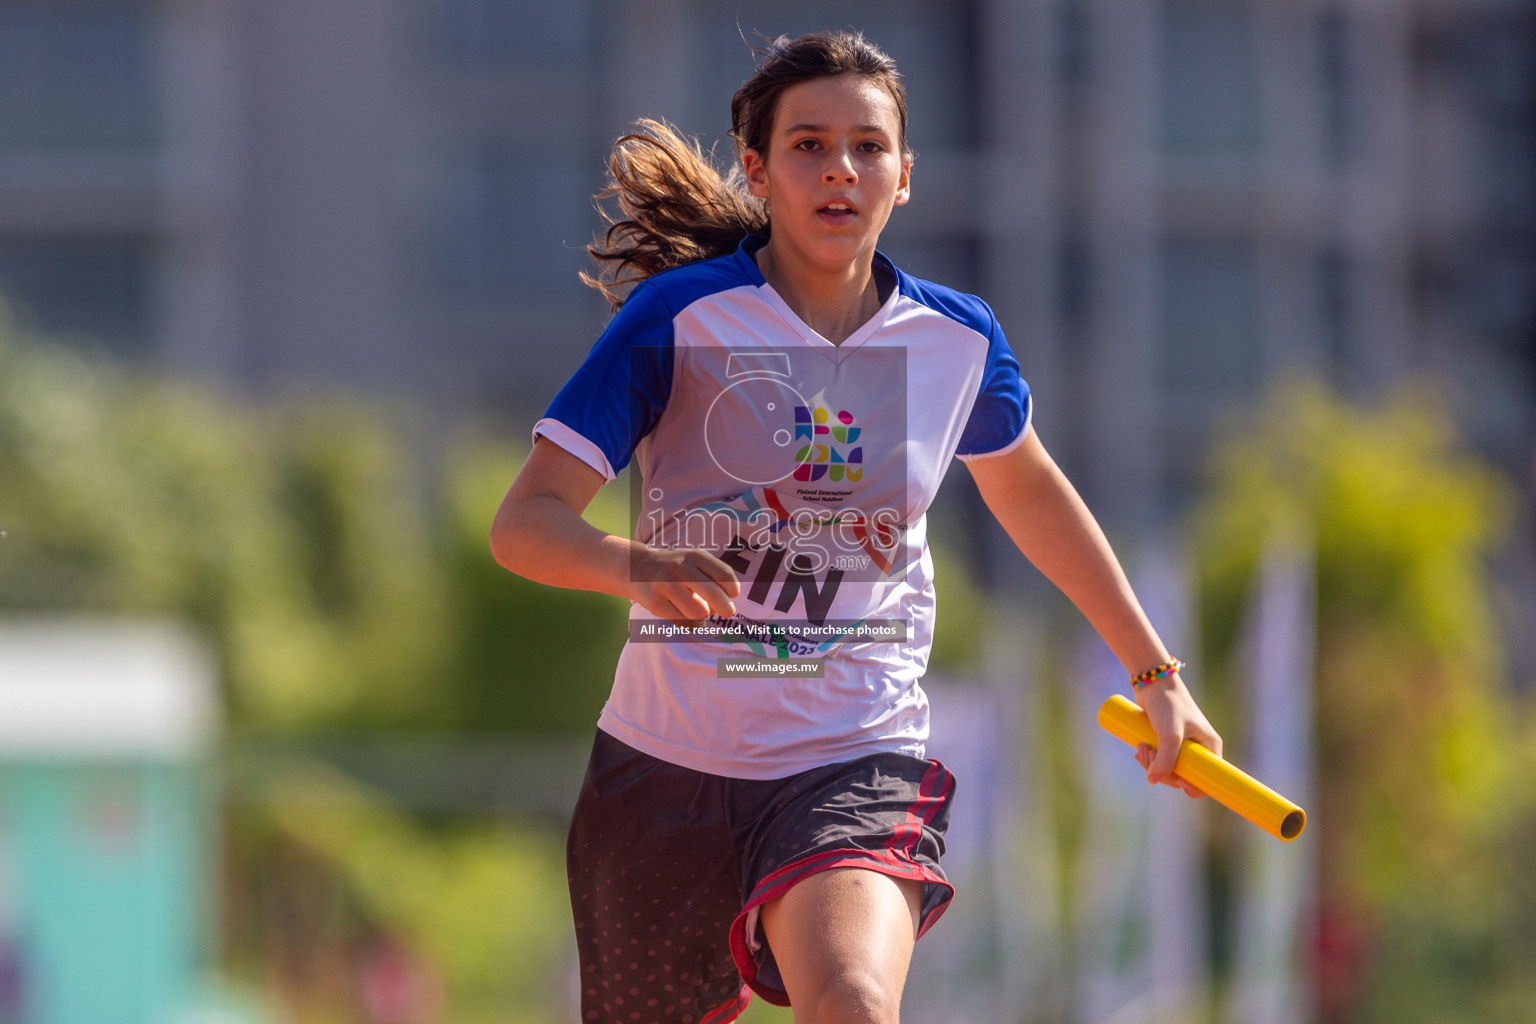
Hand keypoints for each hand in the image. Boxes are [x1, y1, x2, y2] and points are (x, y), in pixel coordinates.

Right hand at [627, 546, 741, 625]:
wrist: (636, 568)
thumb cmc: (673, 568)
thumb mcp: (693, 562)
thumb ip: (712, 578)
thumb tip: (724, 607)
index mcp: (695, 556)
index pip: (725, 575)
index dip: (733, 590)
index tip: (731, 595)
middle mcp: (681, 568)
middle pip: (715, 595)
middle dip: (726, 608)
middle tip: (726, 612)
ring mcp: (666, 585)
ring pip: (699, 612)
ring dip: (702, 615)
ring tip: (696, 608)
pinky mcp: (655, 602)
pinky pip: (682, 621)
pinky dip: (689, 623)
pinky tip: (683, 614)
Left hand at [1132, 672, 1221, 798]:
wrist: (1153, 681)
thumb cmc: (1168, 704)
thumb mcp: (1169, 734)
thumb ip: (1164, 759)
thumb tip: (1153, 780)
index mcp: (1210, 747)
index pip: (1208, 779)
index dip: (1192, 787)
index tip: (1176, 780)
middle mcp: (1199, 748)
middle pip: (1183, 776)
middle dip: (1163, 771)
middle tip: (1147, 756)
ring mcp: (1182, 744)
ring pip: (1167, 768)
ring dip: (1151, 764)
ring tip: (1140, 748)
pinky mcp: (1166, 739)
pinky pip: (1159, 758)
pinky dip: (1148, 758)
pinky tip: (1139, 751)